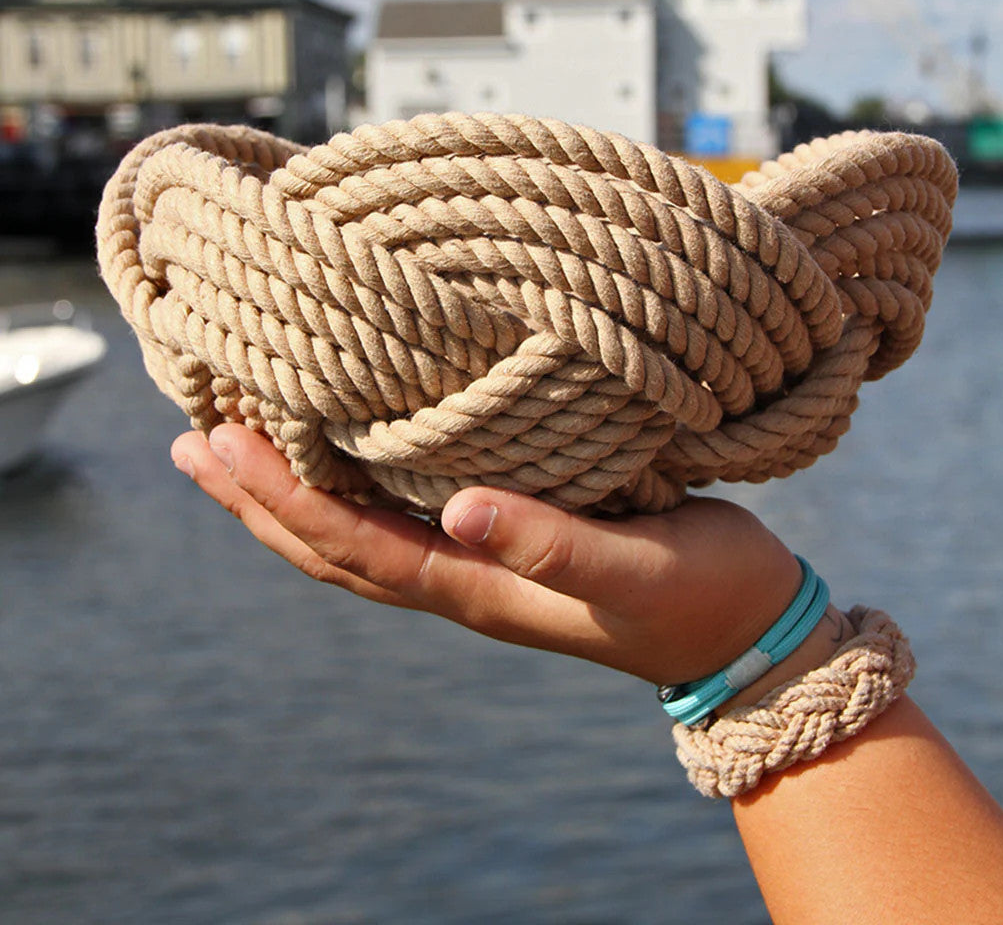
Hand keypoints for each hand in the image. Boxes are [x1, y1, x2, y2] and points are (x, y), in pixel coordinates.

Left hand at [170, 425, 802, 684]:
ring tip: (237, 450)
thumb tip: (459, 511)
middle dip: (260, 500)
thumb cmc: (696, 593)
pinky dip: (349, 487)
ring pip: (358, 532)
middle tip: (192, 445)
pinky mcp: (505, 539)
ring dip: (292, 496)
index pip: (355, 546)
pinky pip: (401, 515)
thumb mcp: (633, 572)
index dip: (284, 501)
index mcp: (479, 587)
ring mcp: (479, 563)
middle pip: (333, 545)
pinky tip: (339, 452)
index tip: (219, 445)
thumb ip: (551, 547)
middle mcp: (462, 577)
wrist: (741, 625)